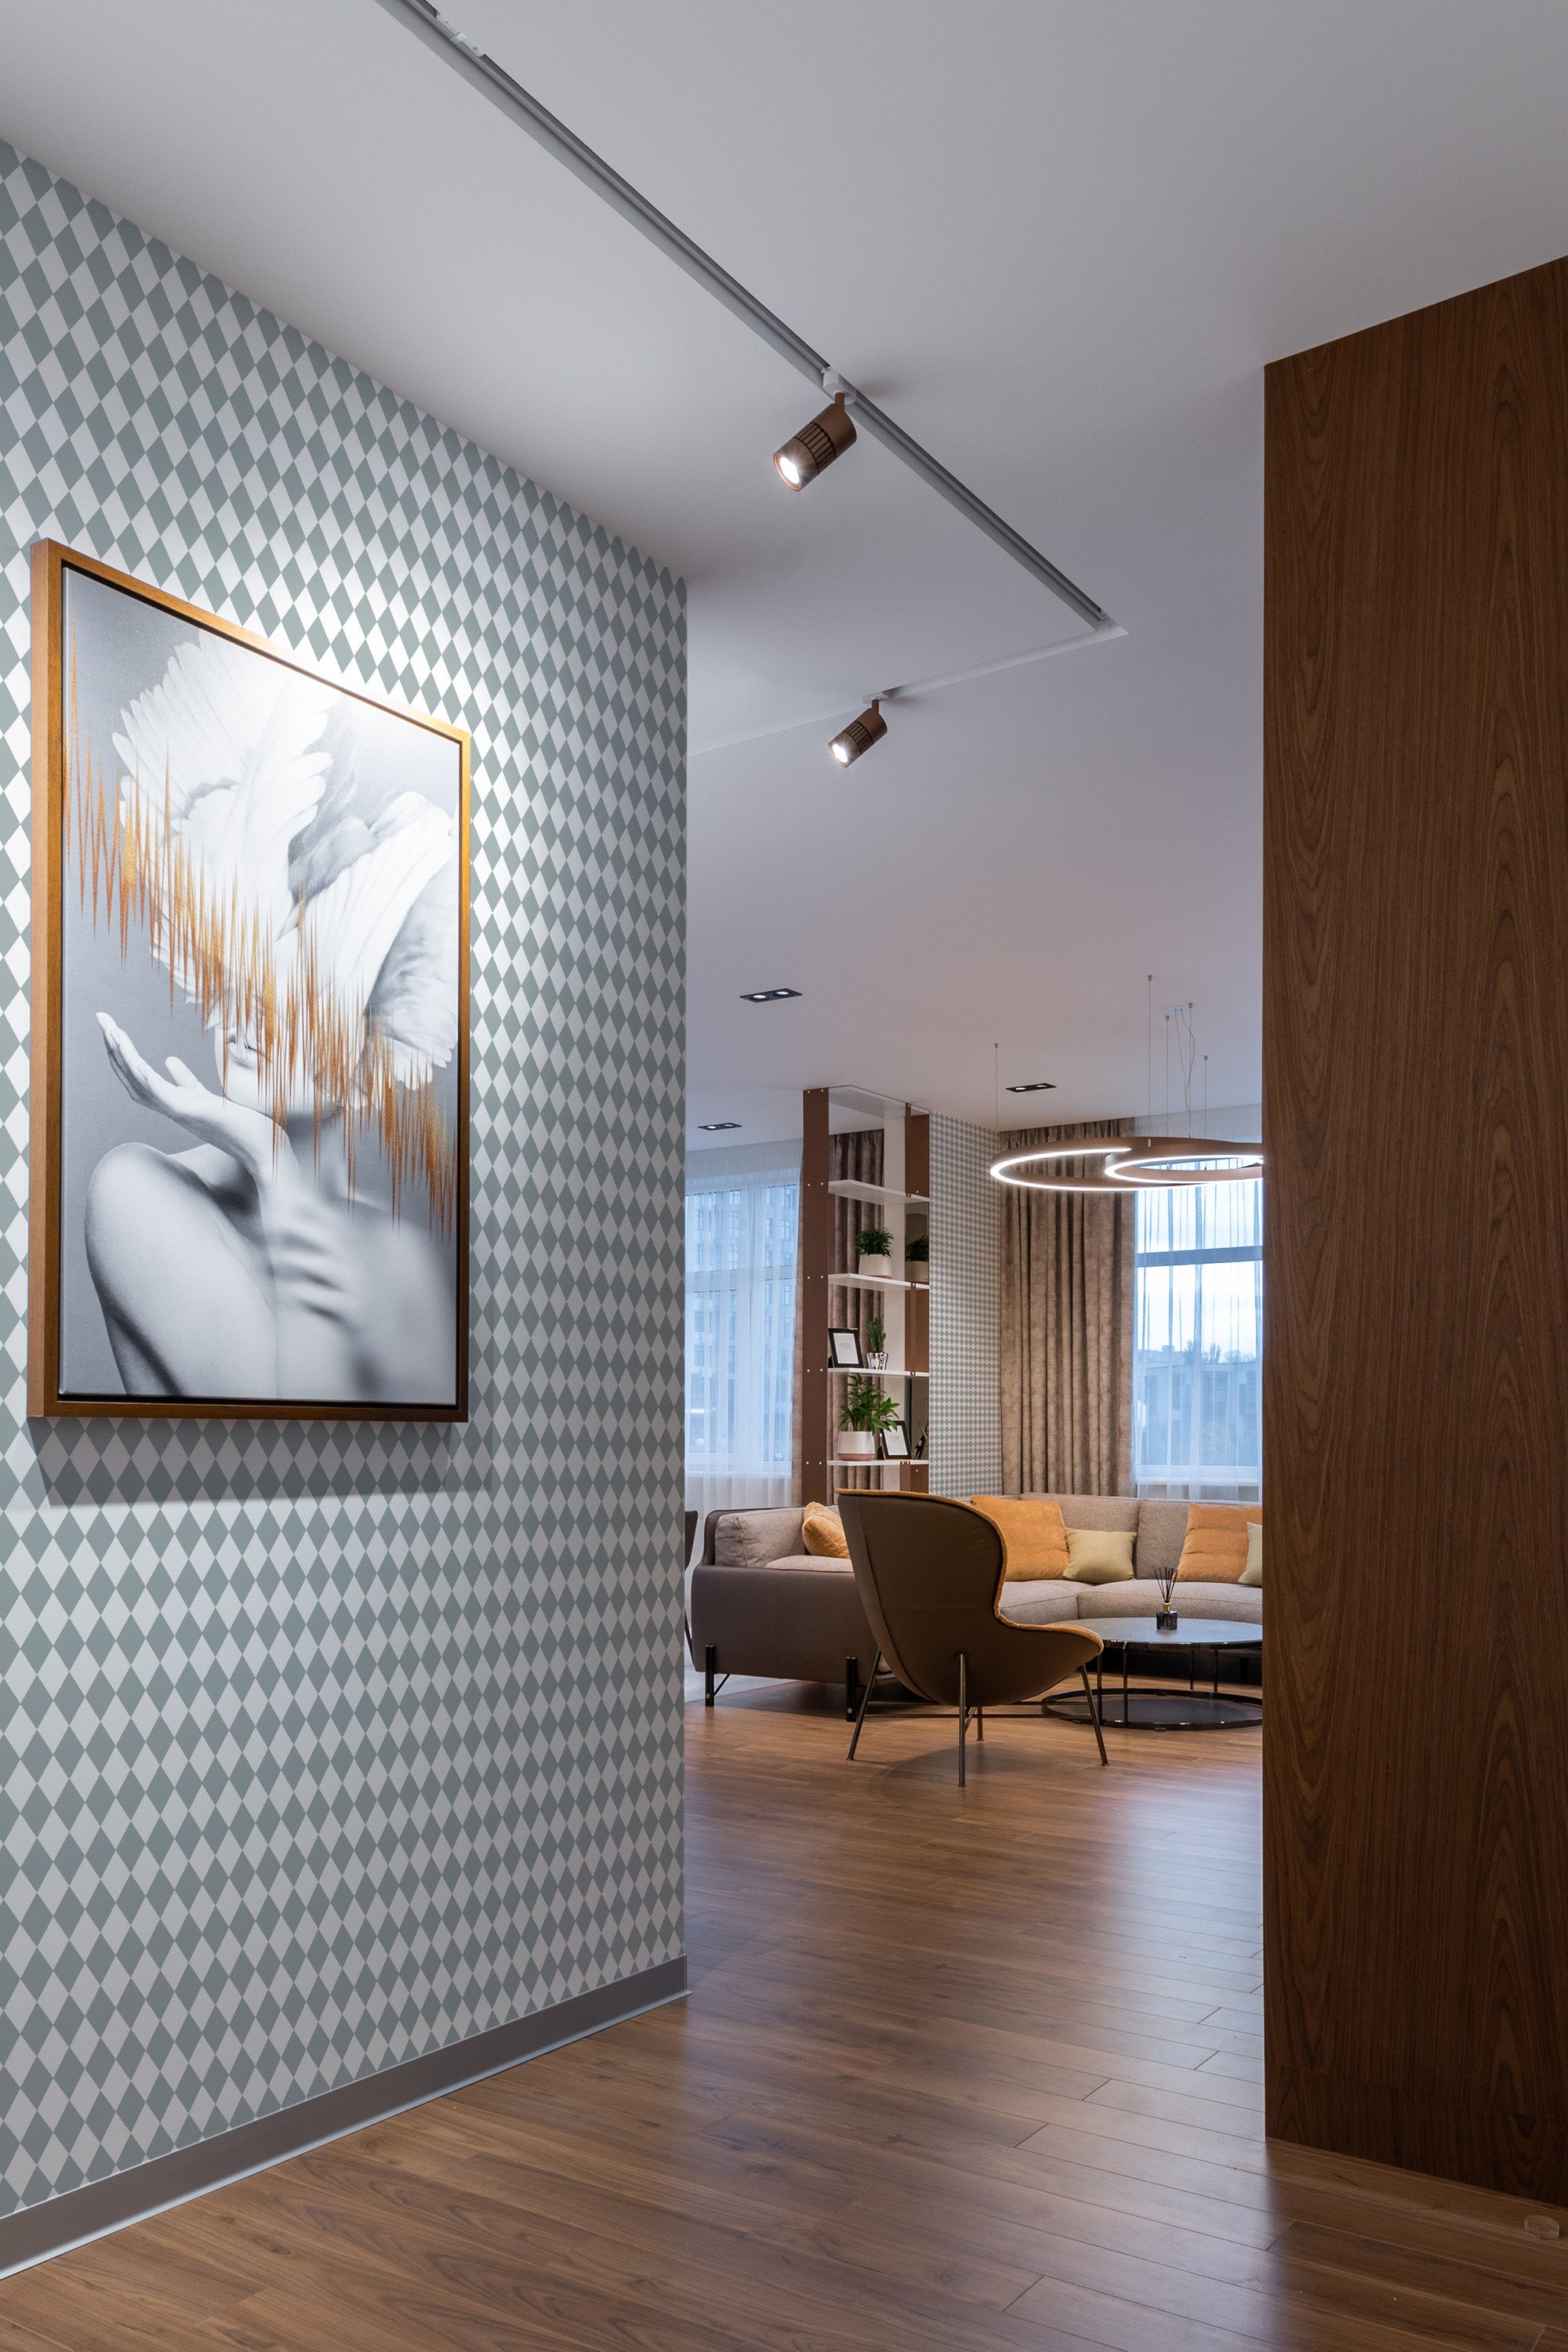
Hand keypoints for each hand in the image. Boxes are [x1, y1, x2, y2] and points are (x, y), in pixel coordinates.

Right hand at [95, 1013, 286, 1188]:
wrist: (261, 1148)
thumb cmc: (239, 1124)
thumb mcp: (206, 1097)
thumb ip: (186, 1081)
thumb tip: (169, 1059)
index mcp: (171, 1102)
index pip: (137, 1076)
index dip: (121, 1054)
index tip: (111, 1029)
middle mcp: (170, 1108)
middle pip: (131, 1077)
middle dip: (113, 1048)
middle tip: (101, 1019)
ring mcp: (179, 1112)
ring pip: (141, 1084)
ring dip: (124, 1058)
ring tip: (112, 1032)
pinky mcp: (193, 1113)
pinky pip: (164, 1096)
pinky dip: (148, 1079)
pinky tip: (136, 1062)